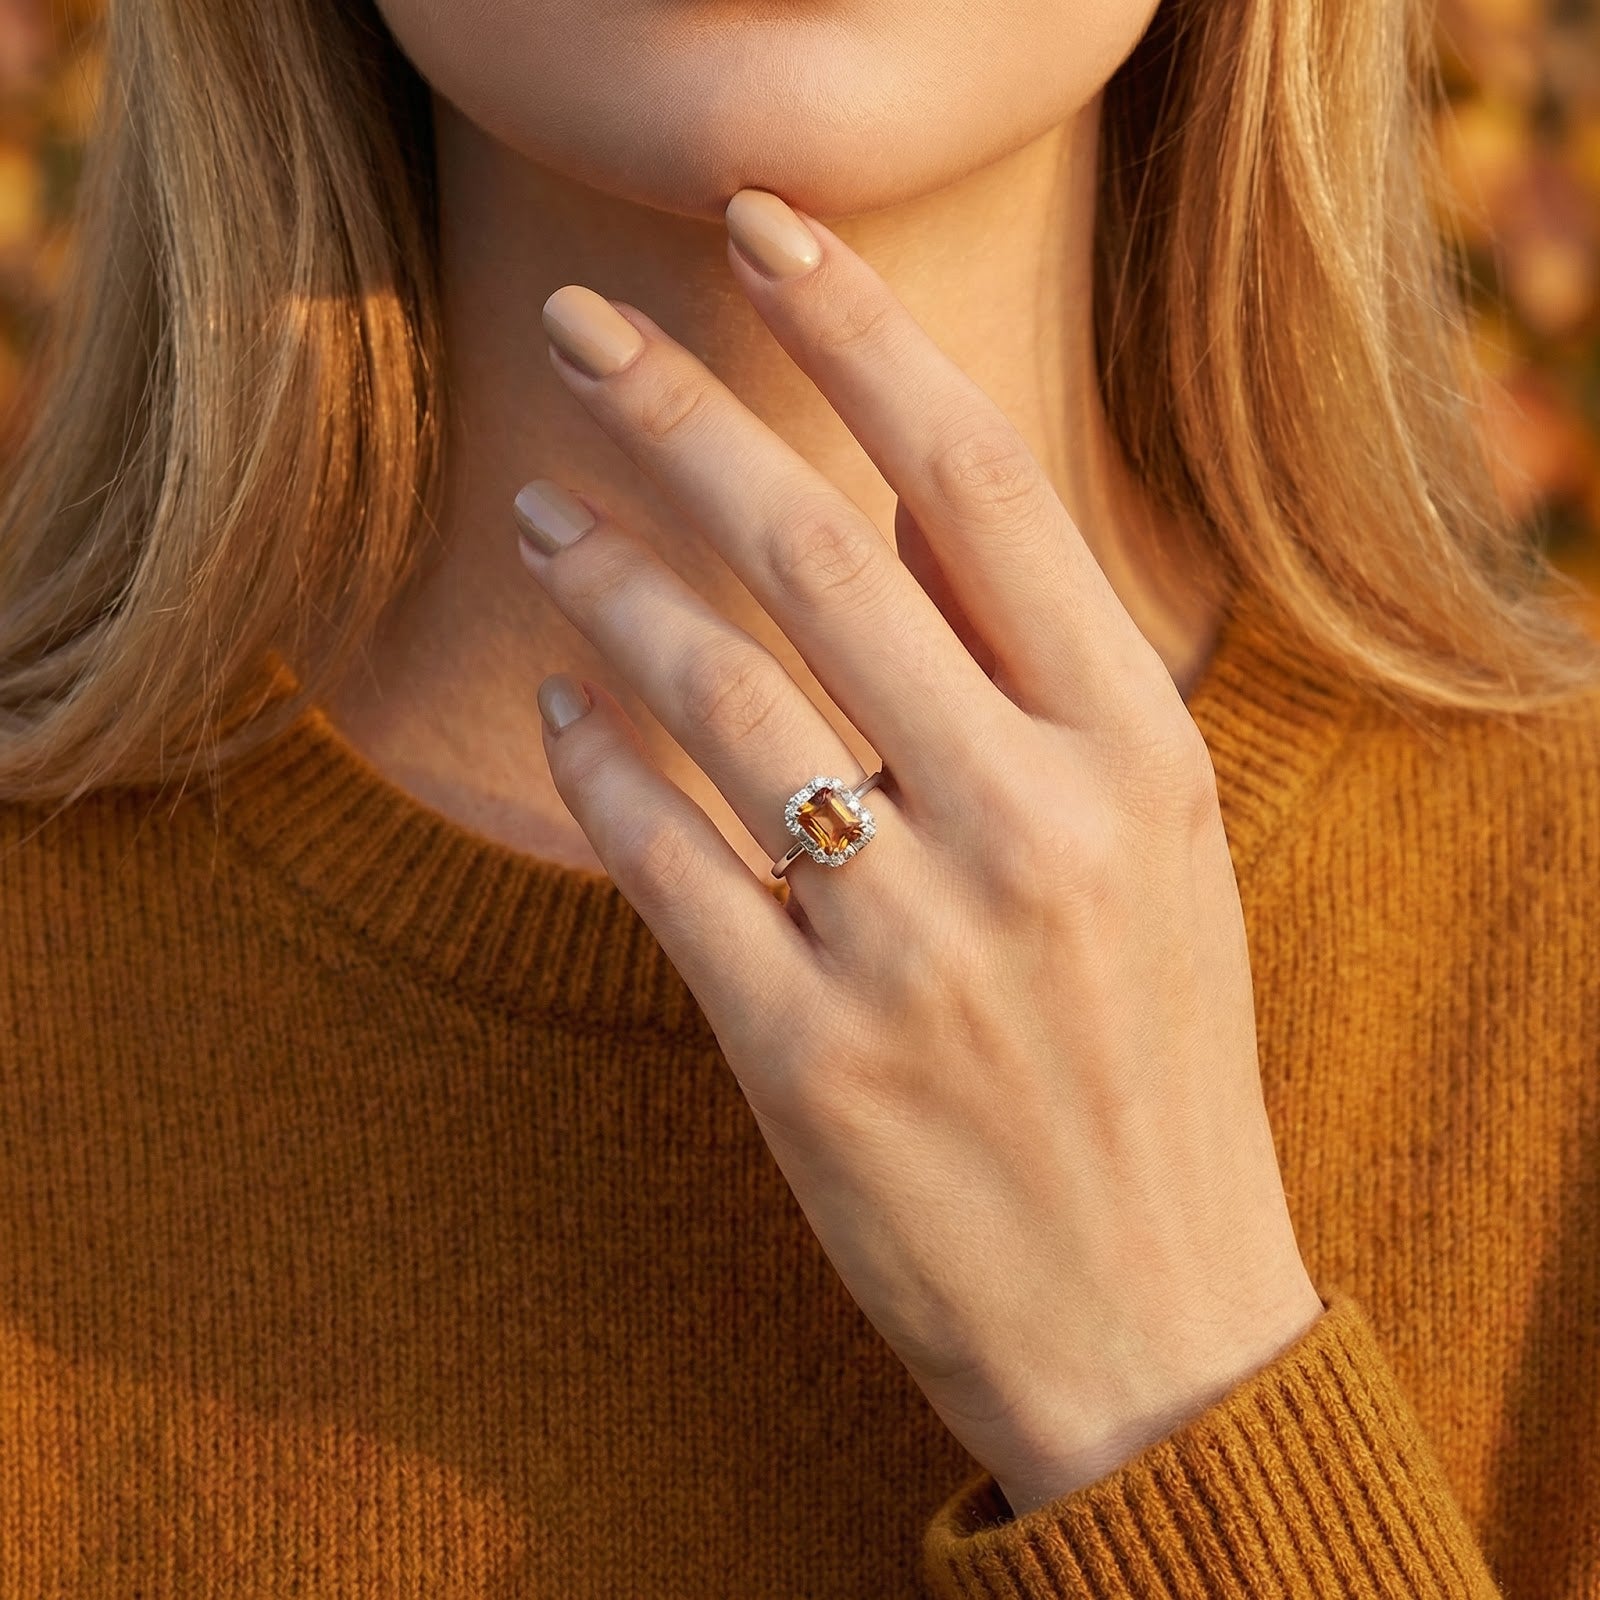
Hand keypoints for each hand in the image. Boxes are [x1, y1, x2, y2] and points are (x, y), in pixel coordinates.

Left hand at [511, 188, 1325, 1519]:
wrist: (1154, 1316)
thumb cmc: (1151, 1053)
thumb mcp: (1151, 843)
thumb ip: (1031, 669)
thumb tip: (894, 500)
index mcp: (1137, 749)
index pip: (981, 481)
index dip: (858, 330)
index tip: (756, 229)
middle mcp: (1032, 824)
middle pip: (814, 550)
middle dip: (678, 410)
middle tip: (582, 331)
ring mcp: (916, 944)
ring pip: (712, 696)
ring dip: (606, 582)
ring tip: (542, 510)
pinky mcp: (809, 1058)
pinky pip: (664, 866)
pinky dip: (598, 767)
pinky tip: (563, 707)